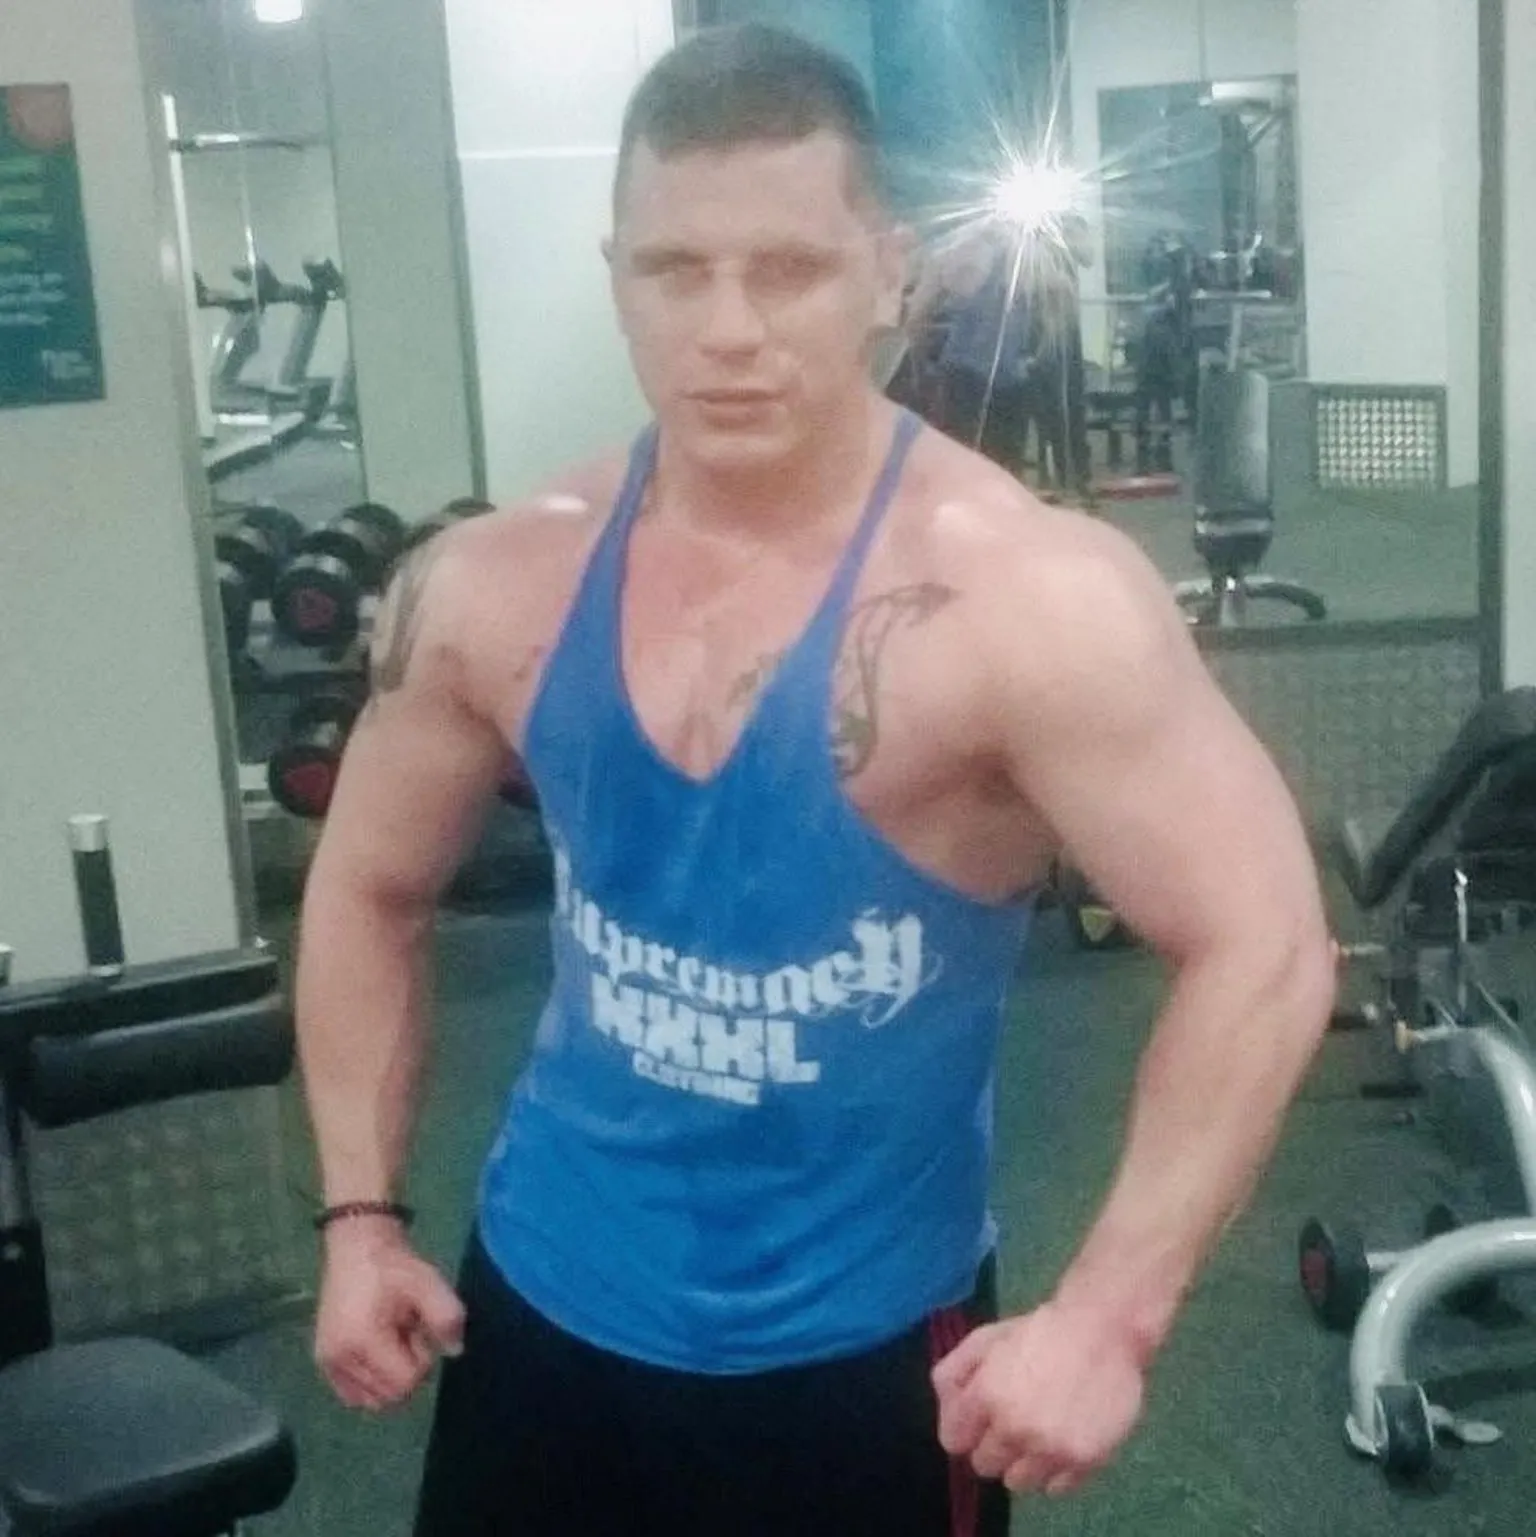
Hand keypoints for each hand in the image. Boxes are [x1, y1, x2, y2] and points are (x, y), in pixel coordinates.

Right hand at [314, 1221, 465, 1411]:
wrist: (357, 1246)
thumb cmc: (395, 1266)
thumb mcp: (430, 1283)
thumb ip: (448, 1317)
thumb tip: (454, 1352)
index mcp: (363, 1341)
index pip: (405, 1384)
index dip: (423, 1362)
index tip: (419, 1331)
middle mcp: (339, 1360)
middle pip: (390, 1396)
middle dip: (407, 1371)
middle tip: (407, 1333)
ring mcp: (327, 1363)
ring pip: (373, 1400)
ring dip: (390, 1377)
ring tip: (392, 1340)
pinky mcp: (323, 1362)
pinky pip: (354, 1395)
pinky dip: (372, 1383)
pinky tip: (378, 1353)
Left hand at [931, 1298, 1146, 1497]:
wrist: (1103, 1331)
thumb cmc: (1040, 1331)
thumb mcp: (986, 1338)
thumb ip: (954, 1372)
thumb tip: (948, 1408)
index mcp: (986, 1395)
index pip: (953, 1441)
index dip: (965, 1428)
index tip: (979, 1419)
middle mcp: (1014, 1428)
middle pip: (984, 1465)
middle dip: (993, 1444)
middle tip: (1014, 1420)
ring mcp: (1050, 1449)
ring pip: (1018, 1483)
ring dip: (1023, 1462)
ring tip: (1039, 1433)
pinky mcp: (1083, 1462)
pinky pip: (1055, 1487)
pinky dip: (1055, 1470)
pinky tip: (1063, 1440)